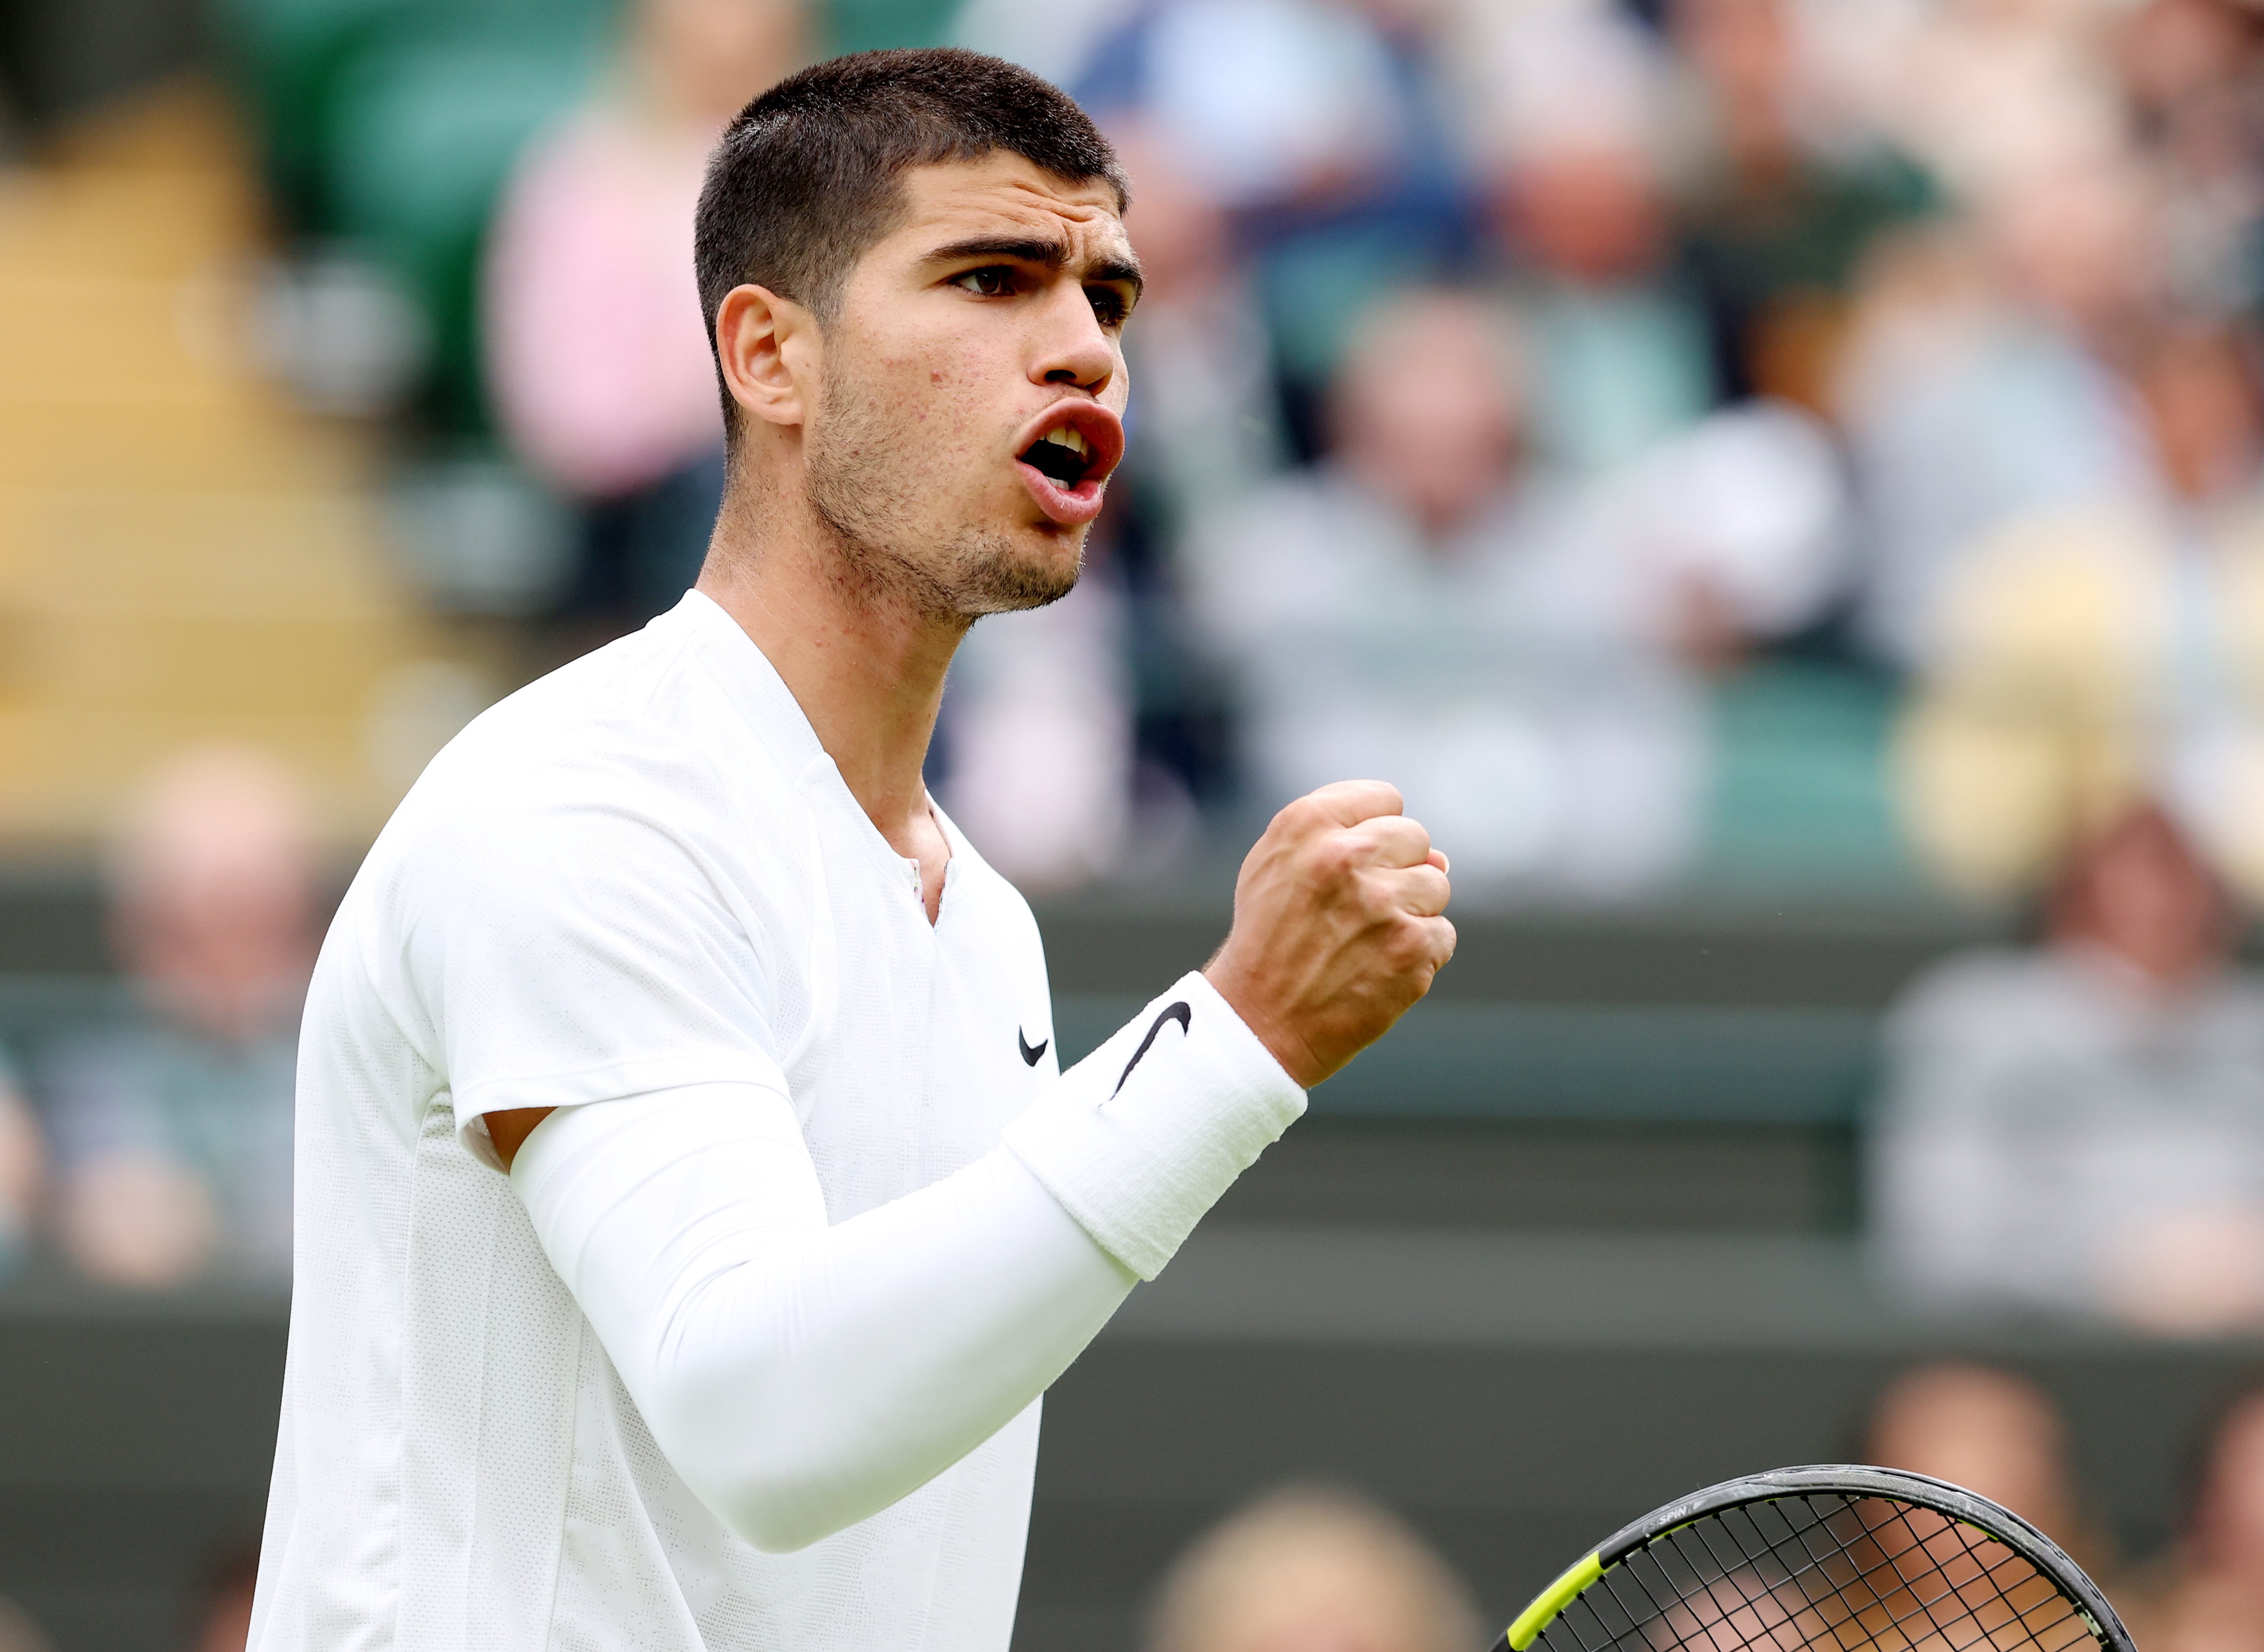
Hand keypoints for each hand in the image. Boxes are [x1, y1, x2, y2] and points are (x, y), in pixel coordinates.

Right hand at [1204, 780, 1452, 1088]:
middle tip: (1356, 909)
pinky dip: (1418, 954)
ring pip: (1436, 884)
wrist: (1258, 1023)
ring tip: (1364, 940)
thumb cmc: (1267, 940)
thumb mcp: (1275, 867)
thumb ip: (1343, 836)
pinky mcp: (1411, 950)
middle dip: (1395, 869)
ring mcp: (1383, 903)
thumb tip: (1438, 856)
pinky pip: (1442, 934)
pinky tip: (1377, 968)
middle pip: (1415, 838)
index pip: (1385, 798)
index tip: (1354, 864)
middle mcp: (1346, 856)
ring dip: (1410, 911)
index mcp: (1307, 824)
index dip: (1374, 832)